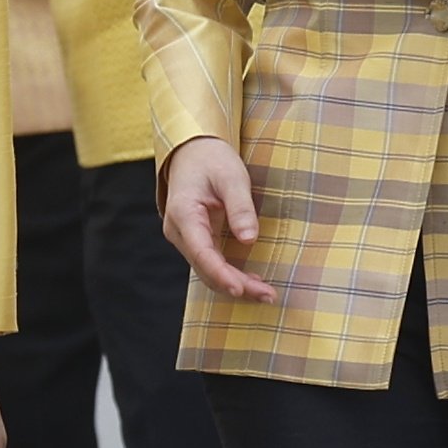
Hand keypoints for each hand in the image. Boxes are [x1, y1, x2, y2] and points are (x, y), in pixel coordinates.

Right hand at [158, 137, 275, 302]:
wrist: (192, 151)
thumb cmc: (211, 159)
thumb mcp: (231, 176)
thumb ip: (240, 208)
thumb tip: (249, 240)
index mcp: (183, 214)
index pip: (201, 252)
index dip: (221, 274)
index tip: (240, 289)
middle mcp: (178, 231)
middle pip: (205, 268)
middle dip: (236, 285)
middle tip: (268, 296)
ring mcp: (185, 237)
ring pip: (207, 270)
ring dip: (234, 283)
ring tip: (265, 294)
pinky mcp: (195, 239)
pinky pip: (210, 263)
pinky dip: (229, 274)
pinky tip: (250, 281)